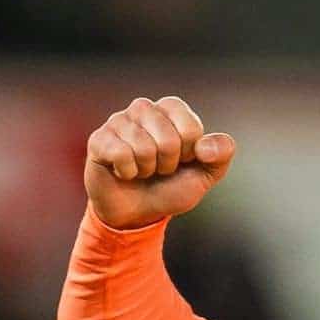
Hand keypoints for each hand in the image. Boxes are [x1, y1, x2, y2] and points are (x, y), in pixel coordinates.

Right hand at [84, 96, 236, 229]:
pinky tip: (124, 172)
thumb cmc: (172, 187)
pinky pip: (121, 154)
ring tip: (142, 170)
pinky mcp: (99, 138)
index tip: (182, 161)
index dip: (190, 155)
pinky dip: (128, 172)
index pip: (191, 130)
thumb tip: (206, 146)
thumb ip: (221, 154)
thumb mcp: (206, 174)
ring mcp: (118, 120)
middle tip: (159, 169)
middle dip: (168, 165)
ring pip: (144, 148)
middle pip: (168, 140)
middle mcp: (144, 108)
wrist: (138, 212)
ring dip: (147, 170)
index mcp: (172, 109)